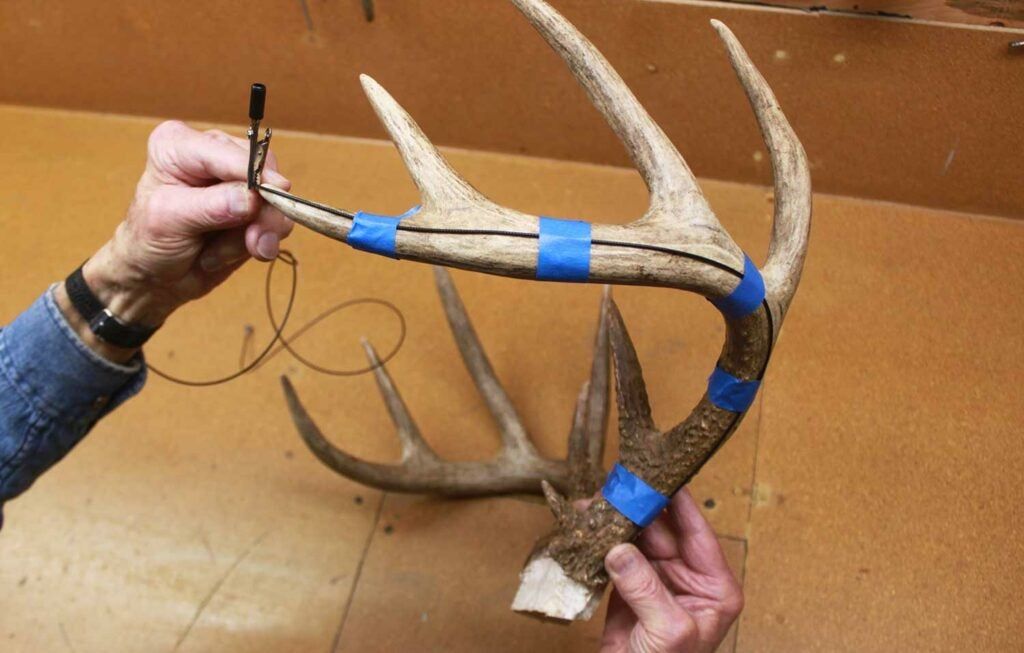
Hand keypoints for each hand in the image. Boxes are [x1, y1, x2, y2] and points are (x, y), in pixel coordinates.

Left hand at [58, 120, 292, 359]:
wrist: (156, 278)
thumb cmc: (148, 241)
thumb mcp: (169, 220)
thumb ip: (211, 206)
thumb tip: (253, 199)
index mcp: (181, 145)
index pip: (228, 151)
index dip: (254, 172)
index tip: (275, 191)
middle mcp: (213, 157)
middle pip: (263, 172)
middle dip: (259, 210)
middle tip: (249, 241)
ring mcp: (237, 184)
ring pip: (275, 202)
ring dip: (258, 233)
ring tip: (221, 253)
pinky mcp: (254, 210)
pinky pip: (276, 223)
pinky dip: (261, 243)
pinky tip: (231, 253)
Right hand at [601, 489, 743, 652]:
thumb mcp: (666, 631)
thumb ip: (645, 587)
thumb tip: (620, 548)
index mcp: (714, 587)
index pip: (698, 533)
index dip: (679, 502)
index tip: (661, 474)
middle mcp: (689, 579)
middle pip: (662, 531)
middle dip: (637, 508)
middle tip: (614, 487)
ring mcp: (658, 582)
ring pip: (637, 539)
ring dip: (615, 522)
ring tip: (594, 505)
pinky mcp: (629, 589)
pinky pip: (617, 556)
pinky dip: (601, 542)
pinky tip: (587, 528)